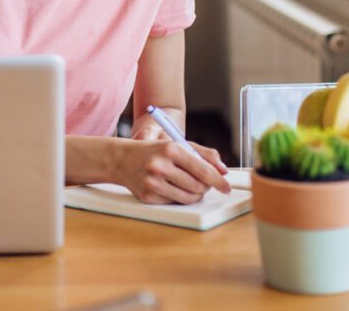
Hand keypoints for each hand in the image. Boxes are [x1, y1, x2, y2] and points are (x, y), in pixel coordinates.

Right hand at [115, 138, 230, 204]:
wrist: (122, 159)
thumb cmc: (154, 151)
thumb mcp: (177, 144)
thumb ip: (203, 155)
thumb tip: (223, 170)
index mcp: (170, 149)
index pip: (203, 170)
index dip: (219, 181)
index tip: (226, 186)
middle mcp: (160, 166)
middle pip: (198, 186)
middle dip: (206, 187)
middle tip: (205, 183)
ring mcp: (152, 183)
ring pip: (189, 198)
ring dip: (195, 194)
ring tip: (191, 185)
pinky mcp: (148, 197)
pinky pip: (175, 203)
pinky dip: (179, 197)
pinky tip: (172, 187)